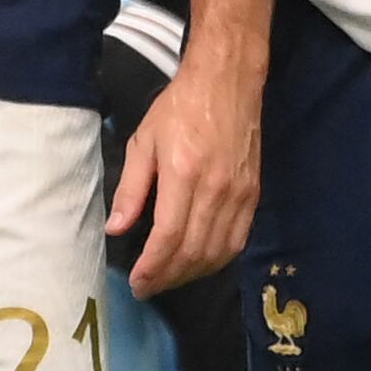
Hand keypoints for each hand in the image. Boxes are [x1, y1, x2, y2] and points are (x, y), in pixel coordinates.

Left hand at [107, 62, 261, 295]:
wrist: (227, 82)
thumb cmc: (180, 107)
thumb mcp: (143, 141)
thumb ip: (130, 189)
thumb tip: (116, 229)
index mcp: (184, 173)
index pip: (169, 236)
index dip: (153, 267)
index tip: (138, 282)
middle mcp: (216, 189)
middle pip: (194, 251)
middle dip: (168, 277)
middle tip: (147, 288)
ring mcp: (240, 194)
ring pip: (218, 252)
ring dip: (192, 274)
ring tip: (168, 280)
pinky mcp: (253, 195)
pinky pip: (237, 240)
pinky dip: (217, 260)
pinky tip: (198, 265)